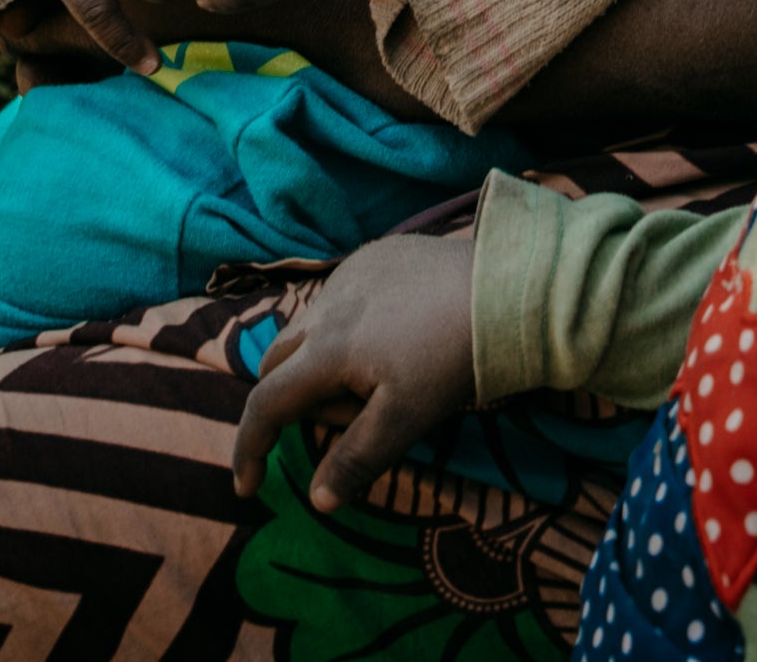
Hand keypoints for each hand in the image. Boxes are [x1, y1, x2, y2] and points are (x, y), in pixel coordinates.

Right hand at [231, 229, 478, 513]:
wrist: (508, 287)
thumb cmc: (454, 357)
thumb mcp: (407, 418)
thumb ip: (357, 459)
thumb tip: (317, 500)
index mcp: (326, 347)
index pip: (265, 403)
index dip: (250, 449)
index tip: (248, 488)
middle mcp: (327, 303)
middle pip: (277, 364)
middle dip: (295, 403)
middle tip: (353, 420)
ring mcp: (350, 272)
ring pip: (309, 330)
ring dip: (324, 366)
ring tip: (386, 379)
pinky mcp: (378, 255)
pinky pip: (342, 300)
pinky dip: (349, 331)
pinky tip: (401, 339)